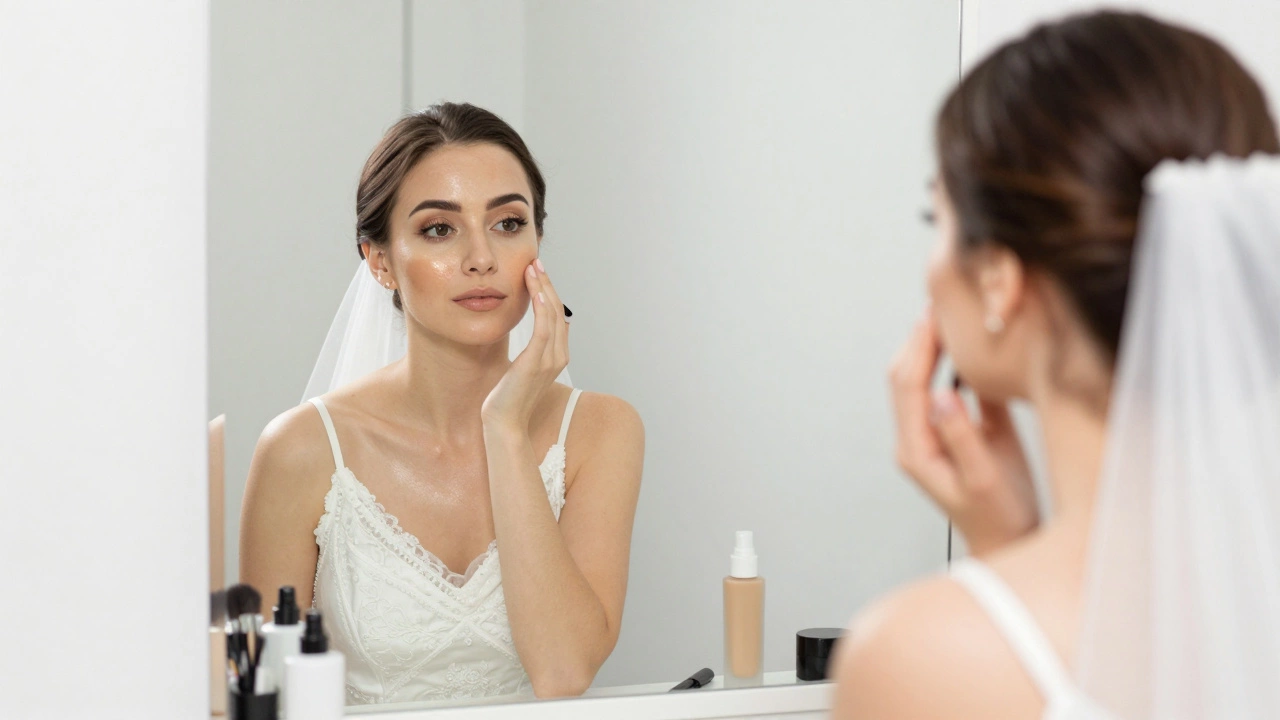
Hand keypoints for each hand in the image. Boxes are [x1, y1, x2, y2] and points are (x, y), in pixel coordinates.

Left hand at [481, 259, 568, 431]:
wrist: (504, 423)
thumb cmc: (508, 397)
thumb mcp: (523, 369)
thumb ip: (531, 351)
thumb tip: (532, 333)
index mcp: (558, 355)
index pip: (557, 316)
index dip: (549, 292)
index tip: (537, 273)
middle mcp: (559, 355)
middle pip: (558, 310)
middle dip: (547, 284)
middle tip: (536, 262)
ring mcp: (550, 359)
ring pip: (552, 315)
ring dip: (543, 289)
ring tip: (533, 269)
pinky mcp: (536, 362)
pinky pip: (543, 329)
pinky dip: (542, 308)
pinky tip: (536, 293)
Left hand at [888, 311, 1039, 556]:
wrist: (1008, 543)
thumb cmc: (1001, 515)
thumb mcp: (986, 475)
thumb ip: (963, 434)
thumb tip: (942, 392)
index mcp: (916, 450)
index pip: (908, 385)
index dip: (920, 346)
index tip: (936, 314)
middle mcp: (913, 441)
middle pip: (903, 377)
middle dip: (919, 338)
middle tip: (941, 303)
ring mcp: (925, 437)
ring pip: (915, 380)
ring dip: (928, 347)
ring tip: (949, 316)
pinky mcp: (943, 433)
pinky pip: (934, 389)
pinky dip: (942, 363)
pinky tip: (961, 346)